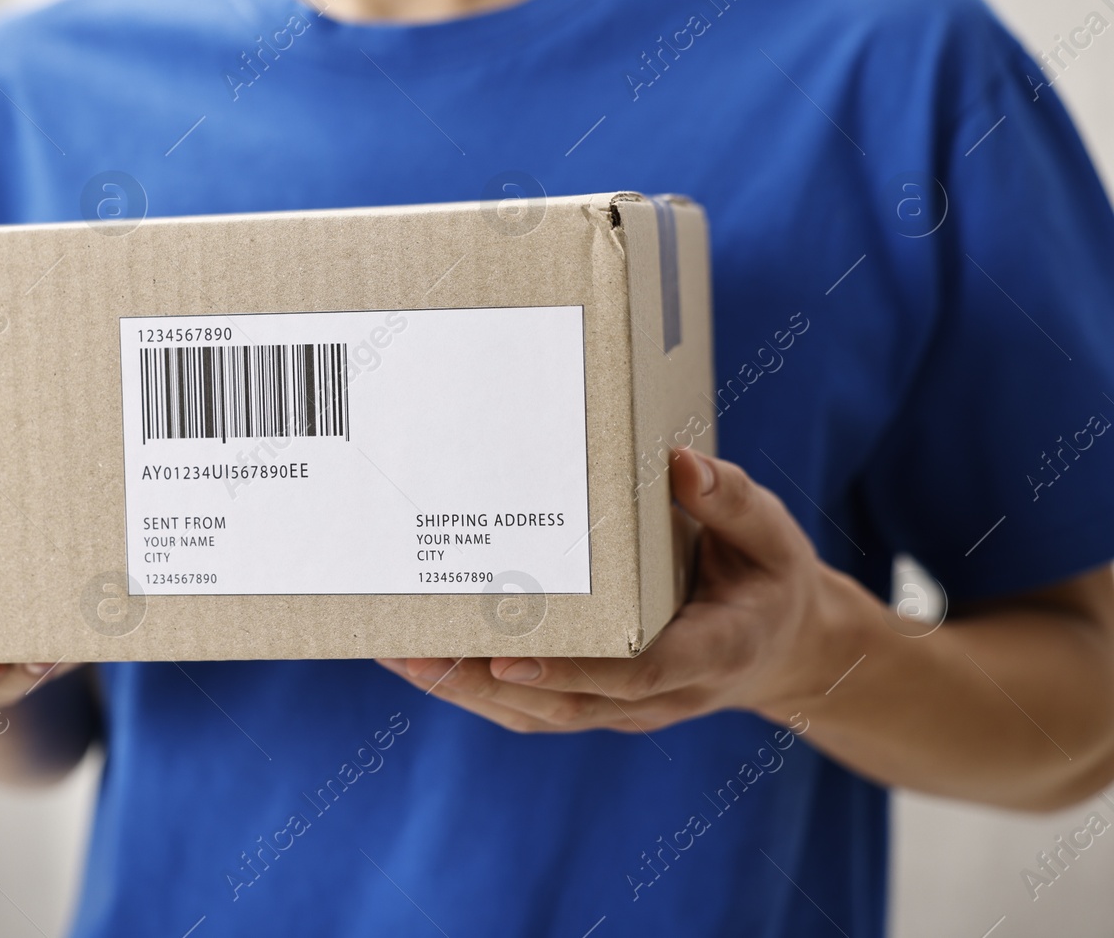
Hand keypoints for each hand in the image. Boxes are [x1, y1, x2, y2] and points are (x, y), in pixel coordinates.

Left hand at [379, 448, 852, 733]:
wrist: (780, 646)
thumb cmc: (767, 579)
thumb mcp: (770, 534)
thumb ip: (729, 502)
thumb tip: (680, 464)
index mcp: (710, 652)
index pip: (636, 674)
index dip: (572, 671)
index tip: (509, 655)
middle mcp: (662, 695)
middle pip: (565, 704)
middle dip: (485, 683)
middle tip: (416, 649)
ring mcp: (625, 709)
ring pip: (536, 714)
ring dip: (465, 690)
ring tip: (398, 652)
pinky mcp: (598, 703)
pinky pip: (530, 707)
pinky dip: (475, 689)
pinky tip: (424, 659)